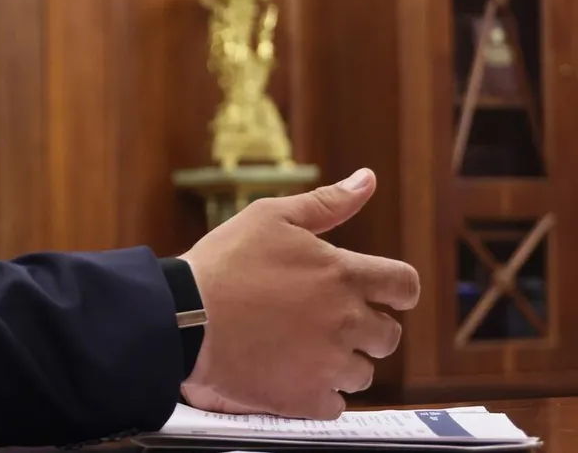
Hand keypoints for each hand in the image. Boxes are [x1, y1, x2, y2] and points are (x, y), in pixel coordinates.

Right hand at [177, 168, 419, 419]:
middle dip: (366, 329)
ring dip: (341, 363)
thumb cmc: (223, 263)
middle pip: (388, 336)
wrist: (182, 317)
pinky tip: (292, 375)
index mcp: (343, 275)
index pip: (404, 286)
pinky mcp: (305, 398)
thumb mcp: (271, 216)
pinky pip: (334, 405)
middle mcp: (346, 321)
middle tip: (326, 322)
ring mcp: (327, 364)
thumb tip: (368, 179)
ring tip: (301, 349)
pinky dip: (319, 394)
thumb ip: (327, 202)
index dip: (397, 291)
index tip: (382, 296)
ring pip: (361, 373)